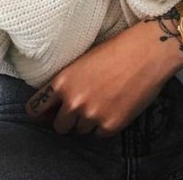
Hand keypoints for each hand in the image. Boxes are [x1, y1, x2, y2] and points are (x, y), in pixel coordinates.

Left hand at [24, 13, 182, 138]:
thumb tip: (59, 99)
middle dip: (68, 119)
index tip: (46, 113)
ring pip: (80, 131)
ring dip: (88, 122)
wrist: (147, 51)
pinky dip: (105, 125)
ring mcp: (92, 115)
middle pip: (59, 126)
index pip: (35, 109)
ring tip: (103, 102)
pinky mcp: (111, 125)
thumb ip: (68, 82)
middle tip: (82, 107)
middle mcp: (74, 101)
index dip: (40, 112)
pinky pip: (100, 134)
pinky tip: (114, 106)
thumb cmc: (117, 49)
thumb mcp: (83, 60)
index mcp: (63, 81)